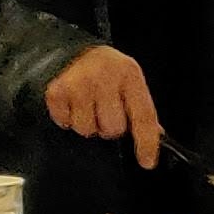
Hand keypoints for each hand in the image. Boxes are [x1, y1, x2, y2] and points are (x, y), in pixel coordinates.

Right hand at [40, 43, 162, 167]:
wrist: (72, 51)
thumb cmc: (106, 70)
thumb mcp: (129, 81)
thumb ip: (141, 108)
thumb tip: (157, 135)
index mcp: (130, 75)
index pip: (143, 116)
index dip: (146, 142)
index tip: (147, 162)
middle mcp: (105, 77)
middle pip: (113, 128)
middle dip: (109, 126)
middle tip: (104, 110)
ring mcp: (79, 84)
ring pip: (87, 129)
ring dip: (88, 123)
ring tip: (88, 105)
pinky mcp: (56, 91)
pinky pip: (65, 123)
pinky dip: (68, 118)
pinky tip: (73, 103)